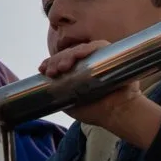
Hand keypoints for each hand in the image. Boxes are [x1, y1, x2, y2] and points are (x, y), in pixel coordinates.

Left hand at [40, 41, 160, 147]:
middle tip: (51, 72)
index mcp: (78, 71)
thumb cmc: (95, 111)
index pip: (61, 61)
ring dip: (68, 56)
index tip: (42, 70)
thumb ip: (58, 93)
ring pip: (80, 49)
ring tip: (62, 67)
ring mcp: (100, 57)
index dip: (50, 62)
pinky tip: (79, 54)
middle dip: (56, 61)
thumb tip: (42, 85)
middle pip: (68, 53)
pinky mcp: (113, 54)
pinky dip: (88, 49)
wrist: (117, 114)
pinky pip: (99, 46)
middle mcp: (88, 62)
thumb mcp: (70, 102)